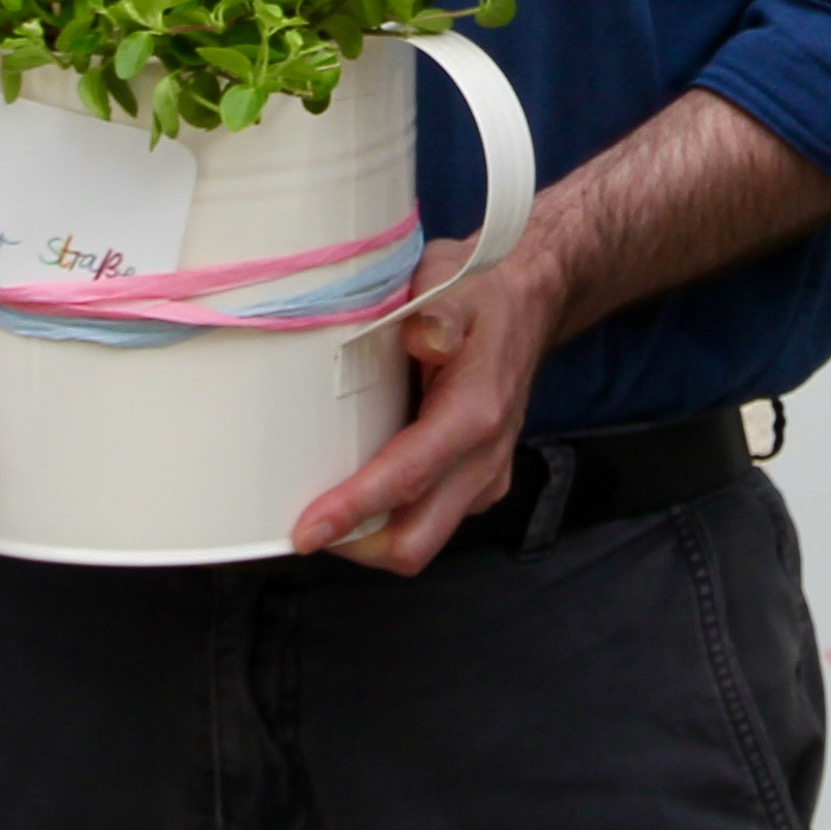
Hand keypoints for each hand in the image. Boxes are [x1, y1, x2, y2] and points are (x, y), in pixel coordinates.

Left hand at [294, 230, 571, 573]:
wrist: (528, 304)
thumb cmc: (480, 295)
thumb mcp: (453, 285)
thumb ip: (437, 313)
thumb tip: (422, 336)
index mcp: (476, 414)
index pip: (407, 479)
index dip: (353, 510)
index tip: (306, 529)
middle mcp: (485, 459)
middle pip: (414, 540)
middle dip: (355, 544)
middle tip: (302, 527)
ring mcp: (485, 478)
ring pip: (420, 538)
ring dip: (369, 536)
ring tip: (324, 511)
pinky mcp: (478, 484)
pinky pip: (429, 521)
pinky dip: (389, 519)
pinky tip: (360, 489)